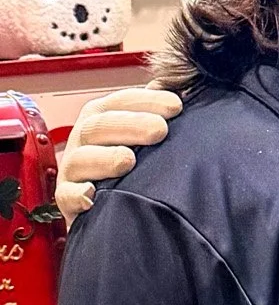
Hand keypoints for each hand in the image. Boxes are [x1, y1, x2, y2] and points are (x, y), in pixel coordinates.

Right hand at [57, 86, 181, 223]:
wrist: (113, 213)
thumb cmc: (132, 168)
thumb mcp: (144, 137)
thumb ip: (159, 114)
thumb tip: (184, 92)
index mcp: (102, 119)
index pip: (120, 102)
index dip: (146, 100)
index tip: (176, 105)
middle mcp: (84, 140)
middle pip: (100, 126)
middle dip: (129, 125)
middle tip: (159, 129)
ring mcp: (74, 170)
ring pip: (81, 159)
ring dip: (104, 158)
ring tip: (128, 159)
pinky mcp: (69, 201)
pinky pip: (67, 197)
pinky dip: (77, 195)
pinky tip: (92, 194)